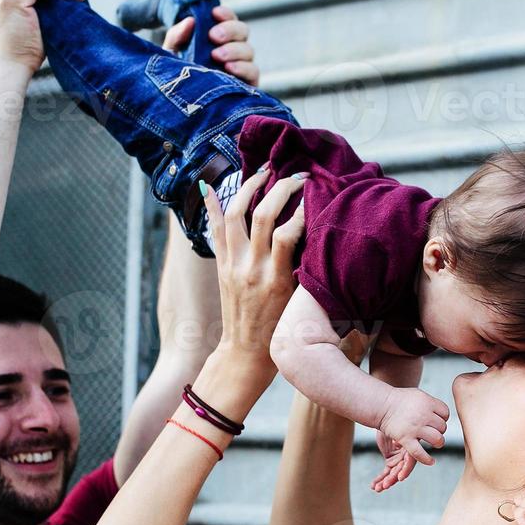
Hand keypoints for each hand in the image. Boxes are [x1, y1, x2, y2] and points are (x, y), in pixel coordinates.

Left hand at [163, 5, 259, 84]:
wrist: (176, 109)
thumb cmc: (174, 78)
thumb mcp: (170, 55)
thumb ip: (177, 36)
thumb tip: (190, 21)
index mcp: (217, 39)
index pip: (229, 20)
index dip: (225, 14)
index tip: (214, 13)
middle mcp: (232, 51)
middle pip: (243, 32)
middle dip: (230, 30)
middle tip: (213, 37)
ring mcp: (241, 68)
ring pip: (249, 51)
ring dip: (235, 50)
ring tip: (217, 57)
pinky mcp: (246, 87)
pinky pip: (253, 73)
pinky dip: (244, 68)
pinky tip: (229, 69)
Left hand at [204, 169, 306, 376]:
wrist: (245, 352)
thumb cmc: (280, 330)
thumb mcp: (298, 301)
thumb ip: (303, 268)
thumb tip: (313, 232)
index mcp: (276, 280)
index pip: (287, 233)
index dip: (302, 209)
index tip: (315, 193)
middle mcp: (251, 269)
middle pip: (262, 216)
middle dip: (281, 189)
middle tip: (297, 178)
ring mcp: (232, 266)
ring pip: (236, 215)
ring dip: (249, 188)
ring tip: (263, 172)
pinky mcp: (221, 266)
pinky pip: (215, 230)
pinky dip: (212, 206)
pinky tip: (209, 185)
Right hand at [372, 387, 447, 491]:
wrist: (382, 405)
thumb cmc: (400, 400)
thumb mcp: (419, 395)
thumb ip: (431, 404)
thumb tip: (443, 416)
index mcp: (427, 403)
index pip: (446, 413)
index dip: (443, 418)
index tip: (436, 420)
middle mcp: (423, 415)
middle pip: (442, 427)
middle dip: (439, 430)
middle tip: (431, 430)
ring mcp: (414, 428)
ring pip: (437, 439)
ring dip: (438, 442)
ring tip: (434, 443)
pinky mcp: (405, 439)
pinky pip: (420, 453)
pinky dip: (427, 459)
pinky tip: (431, 461)